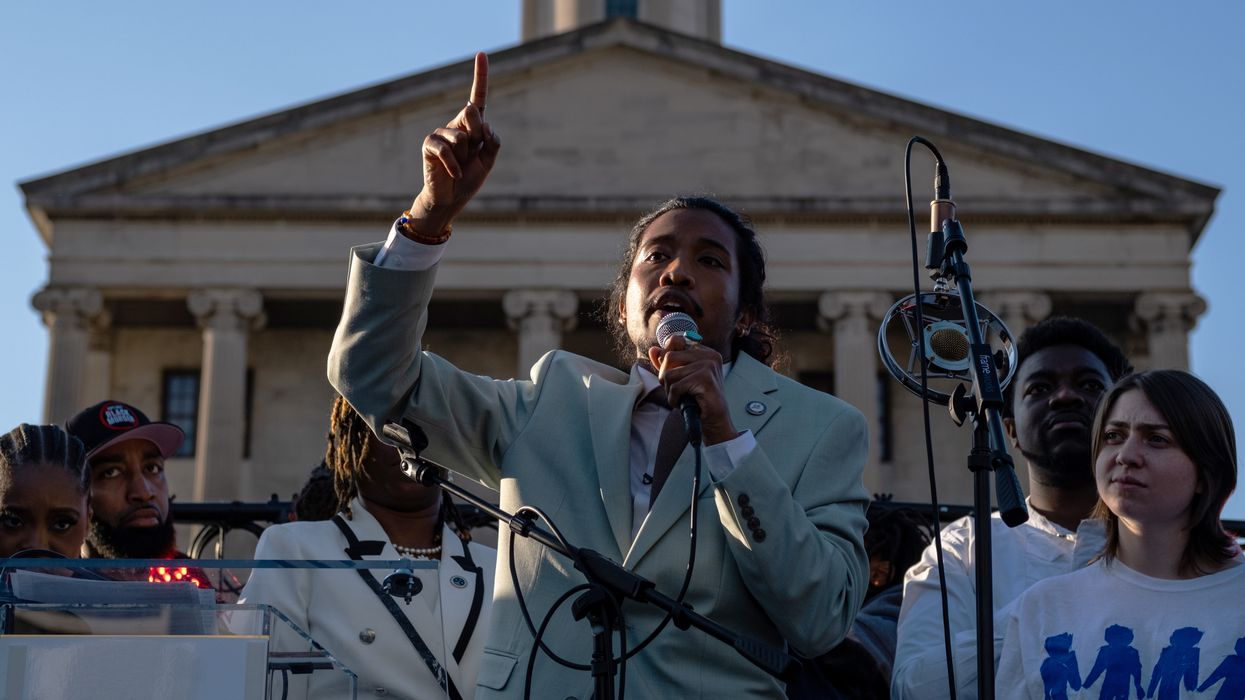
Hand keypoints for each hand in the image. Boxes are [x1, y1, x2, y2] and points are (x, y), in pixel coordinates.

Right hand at [405, 52, 501, 239]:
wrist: (450, 200)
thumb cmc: (468, 179)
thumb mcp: (488, 160)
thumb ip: (492, 141)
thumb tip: (483, 123)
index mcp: (473, 127)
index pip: (478, 98)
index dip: (481, 76)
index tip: (482, 54)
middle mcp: (457, 125)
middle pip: (473, 112)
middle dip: (478, 135)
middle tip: (472, 154)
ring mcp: (442, 133)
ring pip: (463, 136)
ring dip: (466, 156)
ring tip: (460, 167)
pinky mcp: (429, 144)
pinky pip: (447, 149)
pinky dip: (454, 164)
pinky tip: (454, 173)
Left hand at [648, 335, 739, 444]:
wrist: (714, 419)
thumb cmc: (697, 398)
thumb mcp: (679, 377)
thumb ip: (667, 363)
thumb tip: (653, 350)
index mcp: (705, 351)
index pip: (675, 341)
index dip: (666, 359)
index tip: (673, 375)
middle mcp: (709, 355)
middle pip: (669, 356)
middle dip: (665, 376)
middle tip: (675, 389)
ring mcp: (709, 366)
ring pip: (670, 374)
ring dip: (669, 390)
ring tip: (680, 397)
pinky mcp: (706, 379)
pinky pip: (676, 386)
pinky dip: (674, 398)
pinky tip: (682, 403)